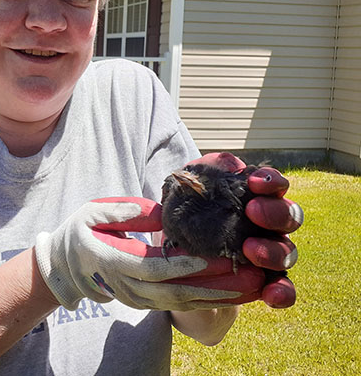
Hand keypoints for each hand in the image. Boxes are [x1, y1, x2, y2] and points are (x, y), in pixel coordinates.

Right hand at [35, 197, 267, 310]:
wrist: (65, 264)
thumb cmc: (81, 231)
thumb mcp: (94, 212)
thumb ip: (125, 211)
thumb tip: (160, 213)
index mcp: (115, 262)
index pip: (155, 268)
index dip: (187, 266)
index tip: (217, 258)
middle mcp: (129, 288)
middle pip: (177, 293)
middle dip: (216, 287)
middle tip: (251, 277)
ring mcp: (138, 299)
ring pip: (183, 305)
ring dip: (219, 298)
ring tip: (253, 287)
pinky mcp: (147, 302)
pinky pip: (181, 306)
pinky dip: (209, 301)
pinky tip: (234, 294)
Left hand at [188, 152, 303, 307]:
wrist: (171, 252)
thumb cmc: (184, 210)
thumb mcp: (188, 186)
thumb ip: (207, 170)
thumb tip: (231, 165)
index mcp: (253, 196)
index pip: (274, 184)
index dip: (272, 181)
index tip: (255, 182)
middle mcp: (268, 223)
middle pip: (290, 216)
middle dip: (276, 212)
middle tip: (253, 211)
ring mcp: (268, 253)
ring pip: (288, 252)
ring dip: (274, 251)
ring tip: (250, 250)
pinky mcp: (262, 282)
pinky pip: (282, 289)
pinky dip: (282, 293)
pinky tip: (270, 296)